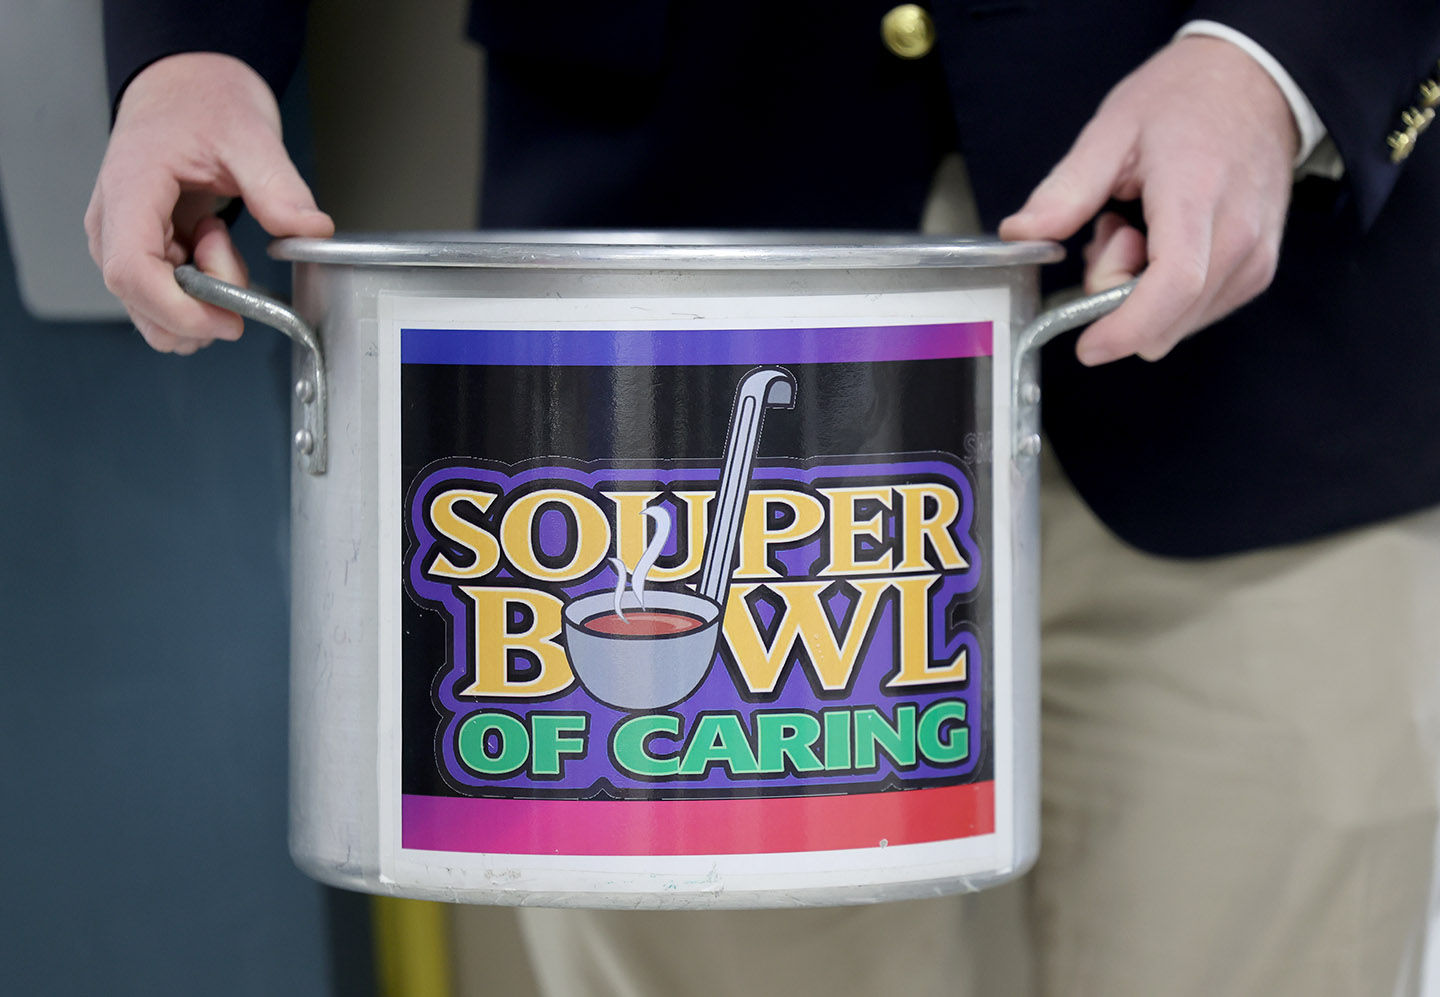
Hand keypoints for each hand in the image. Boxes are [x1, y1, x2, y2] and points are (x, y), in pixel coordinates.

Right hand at [84, 53, 333, 353]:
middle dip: (200, 304)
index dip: (179, 311)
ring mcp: (121, 240)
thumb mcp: (250, 135)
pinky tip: (213, 245)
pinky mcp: (141, 250)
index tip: (229, 319)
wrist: (186, 86)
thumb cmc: (203, 103)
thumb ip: (278, 187)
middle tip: (232, 256)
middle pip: (142, 301)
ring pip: (154, 309)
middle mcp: (112, 223)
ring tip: (218, 238)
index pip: (131, 273)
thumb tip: (311, 229)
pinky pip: (168, 296)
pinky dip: (202, 289)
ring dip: (201, 296)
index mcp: (129, 189)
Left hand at [999, 36, 1298, 365]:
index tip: (1089, 345)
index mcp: (1198, 196)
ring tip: (1139, 229)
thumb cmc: (1183, 100)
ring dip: (1142, 295)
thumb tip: (1021, 234)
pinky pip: (1197, 313)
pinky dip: (1166, 294)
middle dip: (1120, 298)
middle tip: (1111, 234)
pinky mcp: (1258, 270)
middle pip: (1169, 317)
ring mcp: (1256, 256)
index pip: (1173, 286)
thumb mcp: (1111, 131)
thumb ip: (1065, 191)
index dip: (1126, 328)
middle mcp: (1239, 235)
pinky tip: (1160, 242)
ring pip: (1180, 324)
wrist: (1253, 81)